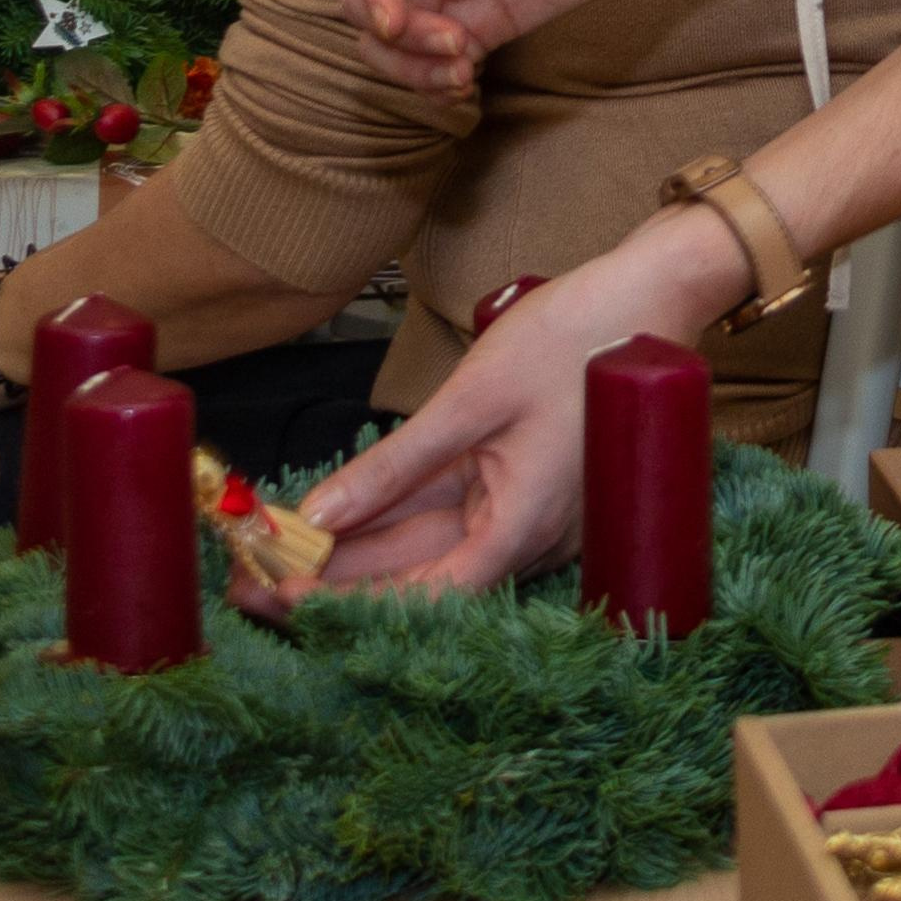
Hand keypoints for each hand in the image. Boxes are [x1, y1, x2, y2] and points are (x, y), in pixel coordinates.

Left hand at [293, 218, 743, 594]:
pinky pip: (451, 515)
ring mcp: (530, 515)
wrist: (652, 297)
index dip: (347, 603)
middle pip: (418, 576)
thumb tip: (322, 516)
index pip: (420, 595)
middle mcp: (530, 538)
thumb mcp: (471, 400)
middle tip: (249, 579)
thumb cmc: (574, 340)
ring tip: (276, 551)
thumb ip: (395, 467)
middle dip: (333, 579)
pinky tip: (340, 517)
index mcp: (524, 528)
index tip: (279, 596)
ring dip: (356, 551)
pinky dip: (394, 517)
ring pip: (428, 546)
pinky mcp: (525, 488)